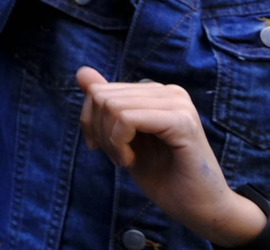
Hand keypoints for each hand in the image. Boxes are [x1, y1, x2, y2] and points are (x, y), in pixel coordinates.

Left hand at [77, 68, 266, 246]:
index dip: (89, 121)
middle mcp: (169, 91)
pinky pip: (127, 119)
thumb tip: (82, 71)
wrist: (196, 207)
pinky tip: (130, 161)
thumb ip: (105, 104)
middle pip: (102, 96)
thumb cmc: (161, 175)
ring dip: (109, 141)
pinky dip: (118, 143)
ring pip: (112, 106)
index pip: (98, 90)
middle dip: (98, 131)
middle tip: (115, 156)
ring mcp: (178, 104)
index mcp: (155, 92)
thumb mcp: (122, 137)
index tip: (100, 146)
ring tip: (125, 159)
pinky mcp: (182, 121)